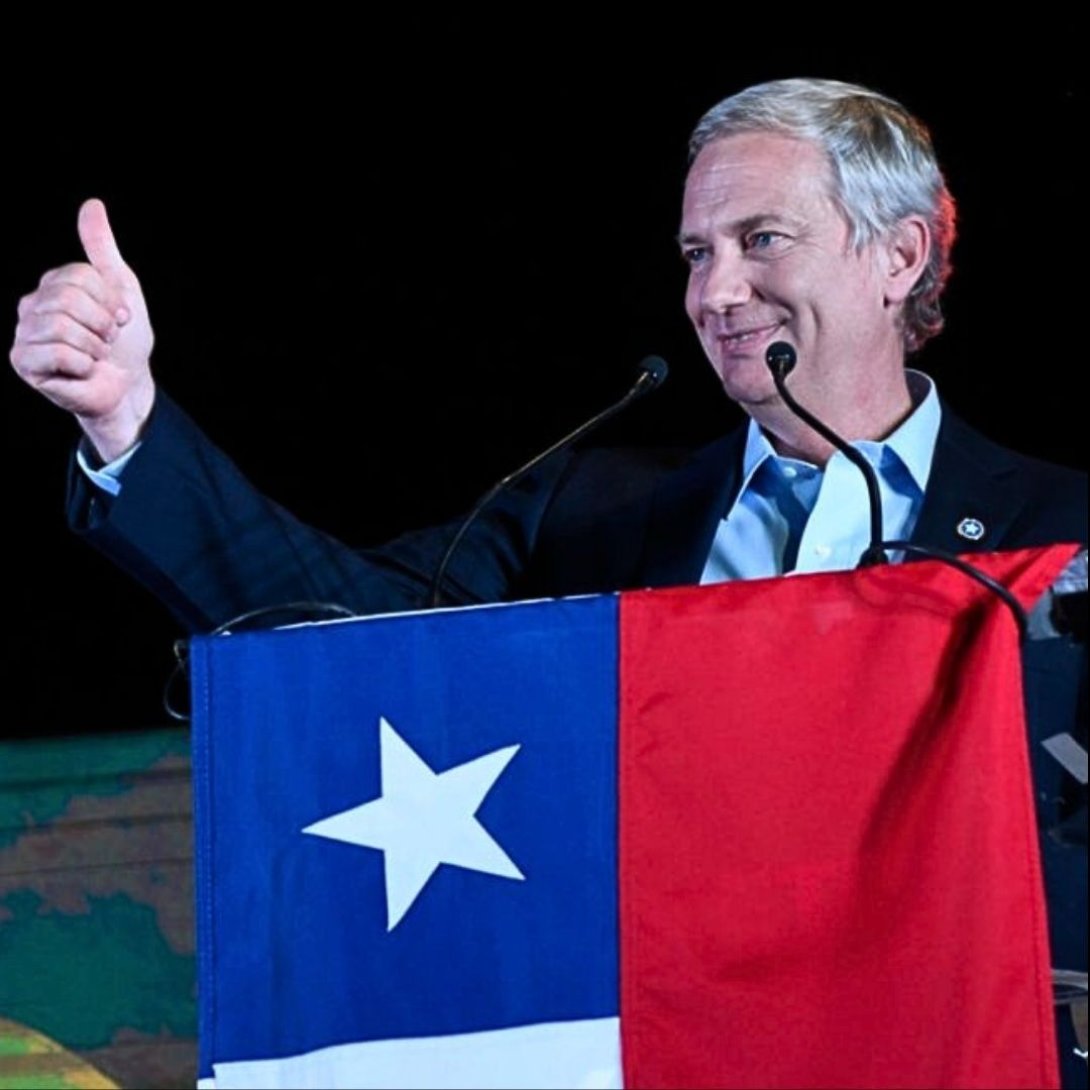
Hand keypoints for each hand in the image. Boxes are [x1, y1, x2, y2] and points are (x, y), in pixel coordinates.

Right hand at [10, 198, 155, 461]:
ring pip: (61, 325)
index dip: (109, 300)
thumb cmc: (124, 341)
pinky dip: (82, 364)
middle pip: (68, 299)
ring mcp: (24, 334)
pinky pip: (57, 353)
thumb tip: (92, 205)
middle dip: (102, 323)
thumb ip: (102, 249)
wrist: (128, 386)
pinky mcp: (24, 362)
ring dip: (94, 346)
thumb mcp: (121, 288)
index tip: (119, 318)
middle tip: (107, 339)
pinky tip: (82, 371)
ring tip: (96, 355)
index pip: (79, 276)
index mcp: (52, 285)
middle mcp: (31, 306)